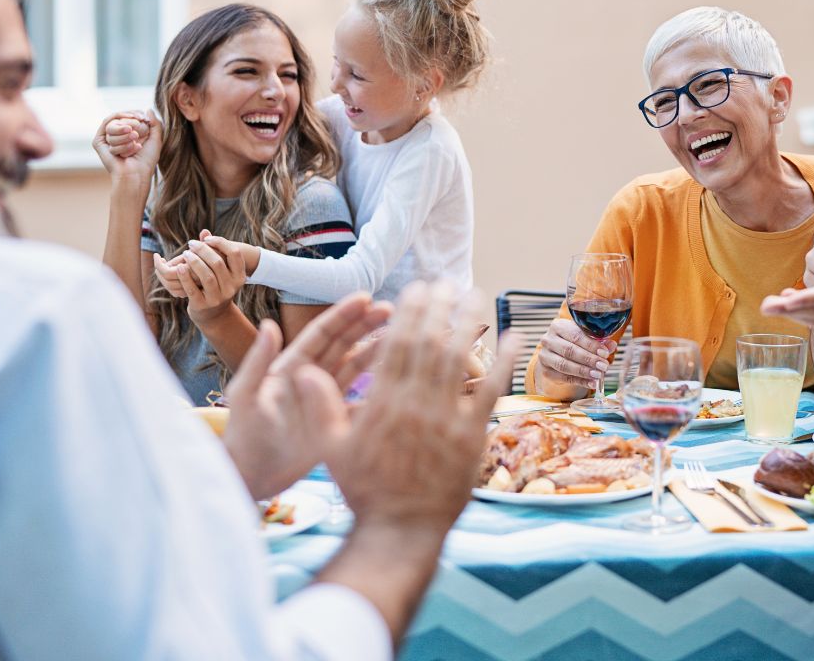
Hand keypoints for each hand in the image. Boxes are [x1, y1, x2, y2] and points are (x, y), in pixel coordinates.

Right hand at [92, 109, 160, 178]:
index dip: (135, 113)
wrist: (136, 173)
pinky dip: (120, 138)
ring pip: (113, 125)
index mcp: (128, 131)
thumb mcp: (155, 139)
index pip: (128, 114)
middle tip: (138, 133)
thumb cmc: (146, 160)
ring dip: (127, 136)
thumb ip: (155, 123)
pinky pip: (106, 129)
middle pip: (120, 117)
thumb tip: (148, 109)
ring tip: (135, 144)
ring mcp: (106, 137)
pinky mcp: (98, 142)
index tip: (144, 118)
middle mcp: (116, 133)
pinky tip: (131, 144)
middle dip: (132, 123)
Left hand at [163, 231, 248, 322]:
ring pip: (207, 276)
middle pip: (218, 263)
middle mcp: (232, 288)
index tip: (207, 239)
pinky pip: (192, 289)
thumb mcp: (220, 270)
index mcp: (239, 276)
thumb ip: (213, 252)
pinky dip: (185, 277)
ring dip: (194, 261)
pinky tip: (179, 267)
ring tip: (185, 254)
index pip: (235, 254)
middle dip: (203, 250)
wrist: (213, 314)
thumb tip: (204, 232)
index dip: (220, 242)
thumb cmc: (215, 285)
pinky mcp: (203, 305)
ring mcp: (218, 298)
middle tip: (191, 244)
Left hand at [221, 293, 392, 498]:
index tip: (365, 297)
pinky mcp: (332, 418)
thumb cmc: (243, 435)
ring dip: (375, 350)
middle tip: (390, 309)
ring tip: (400, 336)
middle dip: (365, 324)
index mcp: (290, 366)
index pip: (321, 334)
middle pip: (343, 344)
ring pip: (355, 367)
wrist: (250, 475)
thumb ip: (258, 361)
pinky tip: (397, 379)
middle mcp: (310, 377)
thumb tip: (269, 324)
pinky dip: (377, 389)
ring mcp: (323, 397)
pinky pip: (360, 399)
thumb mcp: (245, 396)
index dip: (343, 314)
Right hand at [325, 281, 521, 534]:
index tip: (416, 290)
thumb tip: (300, 370)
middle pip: (429, 344)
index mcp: (382, 402)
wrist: (400, 530)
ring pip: (459, 361)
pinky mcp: (471, 437)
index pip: (396, 345)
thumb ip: (320, 405)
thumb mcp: (330, 448)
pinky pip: (491, 394)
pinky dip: (503, 364)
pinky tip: (513, 338)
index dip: (409, 313)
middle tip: (446, 282)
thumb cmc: (364, 490)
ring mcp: (446, 420)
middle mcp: (416, 405)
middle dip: (438, 308)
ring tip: (476, 296)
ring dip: (468, 324)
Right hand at [535, 318, 612, 390]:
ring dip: (583, 371)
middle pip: (569, 351)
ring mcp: (545, 356)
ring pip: (564, 365)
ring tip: (598, 375)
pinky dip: (579, 381)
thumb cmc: (575, 342)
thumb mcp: (586, 338)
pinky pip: (563, 378)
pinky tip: (591, 383)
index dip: (591, 345)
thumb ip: (599, 341)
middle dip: (589, 359)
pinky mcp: (546, 371)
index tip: (605, 353)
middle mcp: (548, 340)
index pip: (575, 336)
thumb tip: (611, 345)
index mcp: (558, 326)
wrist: (559, 353)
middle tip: (603, 366)